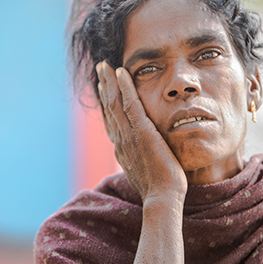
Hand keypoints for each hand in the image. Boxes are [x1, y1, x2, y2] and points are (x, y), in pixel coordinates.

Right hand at [96, 61, 187, 202]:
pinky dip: (125, 87)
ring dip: (110, 81)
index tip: (103, 89)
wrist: (162, 198)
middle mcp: (120, 140)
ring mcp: (129, 135)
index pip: (111, 121)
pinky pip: (130, 104)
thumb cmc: (159, 189)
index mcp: (121, 149)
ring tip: (105, 65)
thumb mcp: (145, 172)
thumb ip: (142, 161)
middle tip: (100, 69)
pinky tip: (122, 72)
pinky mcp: (142, 131)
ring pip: (114, 102)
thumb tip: (144, 159)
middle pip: (108, 107)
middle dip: (104, 86)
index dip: (106, 103)